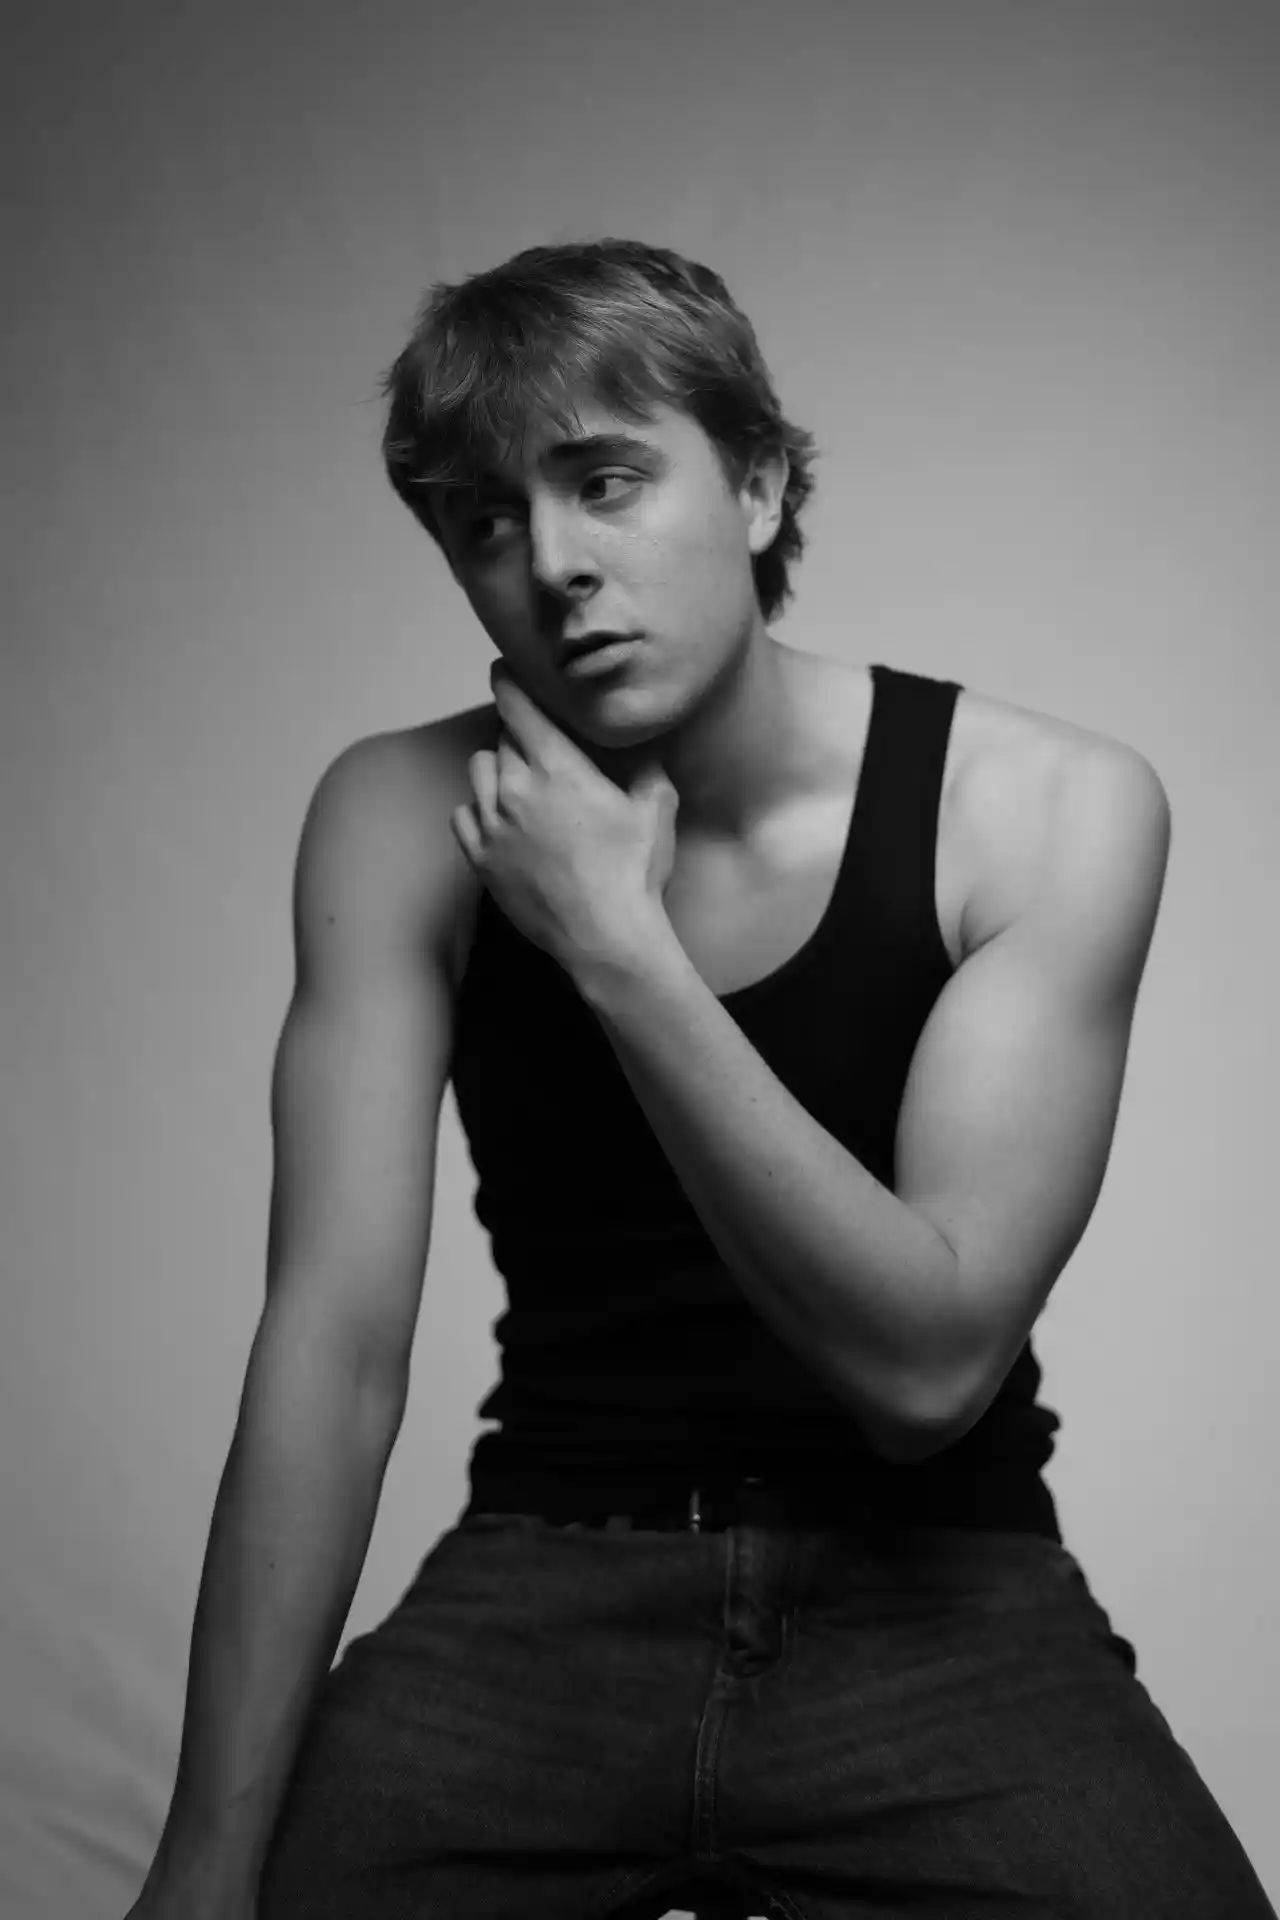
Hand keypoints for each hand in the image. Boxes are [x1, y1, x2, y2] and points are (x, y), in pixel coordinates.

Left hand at [451, 662, 678, 973]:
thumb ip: (646, 766)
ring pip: (478, 772)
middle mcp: (514, 787)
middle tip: (543, 752)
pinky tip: (500, 820)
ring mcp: (492, 825)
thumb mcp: (657, 807)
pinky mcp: (480, 859)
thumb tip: (645, 741)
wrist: (605, 937)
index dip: (508, 680)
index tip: (503, 669)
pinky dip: (478, 810)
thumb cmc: (634, 872)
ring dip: (496, 770)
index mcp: (556, 766)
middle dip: (520, 737)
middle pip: (502, 738)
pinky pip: (463, 816)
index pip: (517, 704)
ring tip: (520, 786)